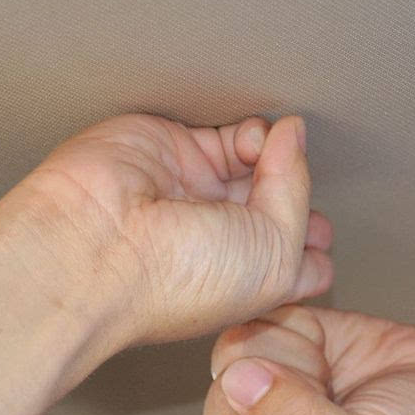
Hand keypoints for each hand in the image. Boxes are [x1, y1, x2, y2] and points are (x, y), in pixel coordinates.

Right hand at [0, 114, 332, 346]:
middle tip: (292, 190)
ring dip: (275, 152)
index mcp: (249, 285)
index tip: (317, 232)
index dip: (317, 241)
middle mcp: (227, 241)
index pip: (304, 259)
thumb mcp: (276, 252)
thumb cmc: (176, 280)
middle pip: (288, 203)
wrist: (97, 245)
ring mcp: (203, 194)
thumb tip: (294, 136)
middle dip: (299, 190)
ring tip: (264, 157)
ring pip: (263, 161)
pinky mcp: (178, 152)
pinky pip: (231, 130)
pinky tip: (249, 139)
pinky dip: (250, 129)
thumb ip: (296, 187)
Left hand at [200, 305, 414, 414]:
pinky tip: (330, 351)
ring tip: (332, 379)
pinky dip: (301, 325)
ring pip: (234, 348)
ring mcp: (261, 386)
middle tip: (337, 403)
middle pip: (223, 393)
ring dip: (293, 355)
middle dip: (287, 389)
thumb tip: (238, 379)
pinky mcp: (280, 341)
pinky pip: (261, 316)